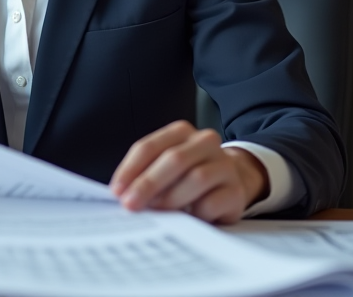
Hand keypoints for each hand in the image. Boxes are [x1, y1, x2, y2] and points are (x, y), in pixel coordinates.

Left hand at [109, 120, 266, 223]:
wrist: (231, 181)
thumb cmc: (188, 175)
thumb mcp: (166, 167)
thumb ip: (145, 174)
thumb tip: (122, 194)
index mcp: (181, 132)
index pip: (150, 146)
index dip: (130, 169)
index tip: (117, 191)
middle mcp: (205, 142)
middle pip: (174, 159)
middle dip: (148, 183)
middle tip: (131, 204)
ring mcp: (224, 165)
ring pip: (196, 178)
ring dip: (171, 198)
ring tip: (157, 213)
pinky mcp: (236, 191)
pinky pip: (212, 202)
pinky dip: (195, 213)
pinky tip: (186, 219)